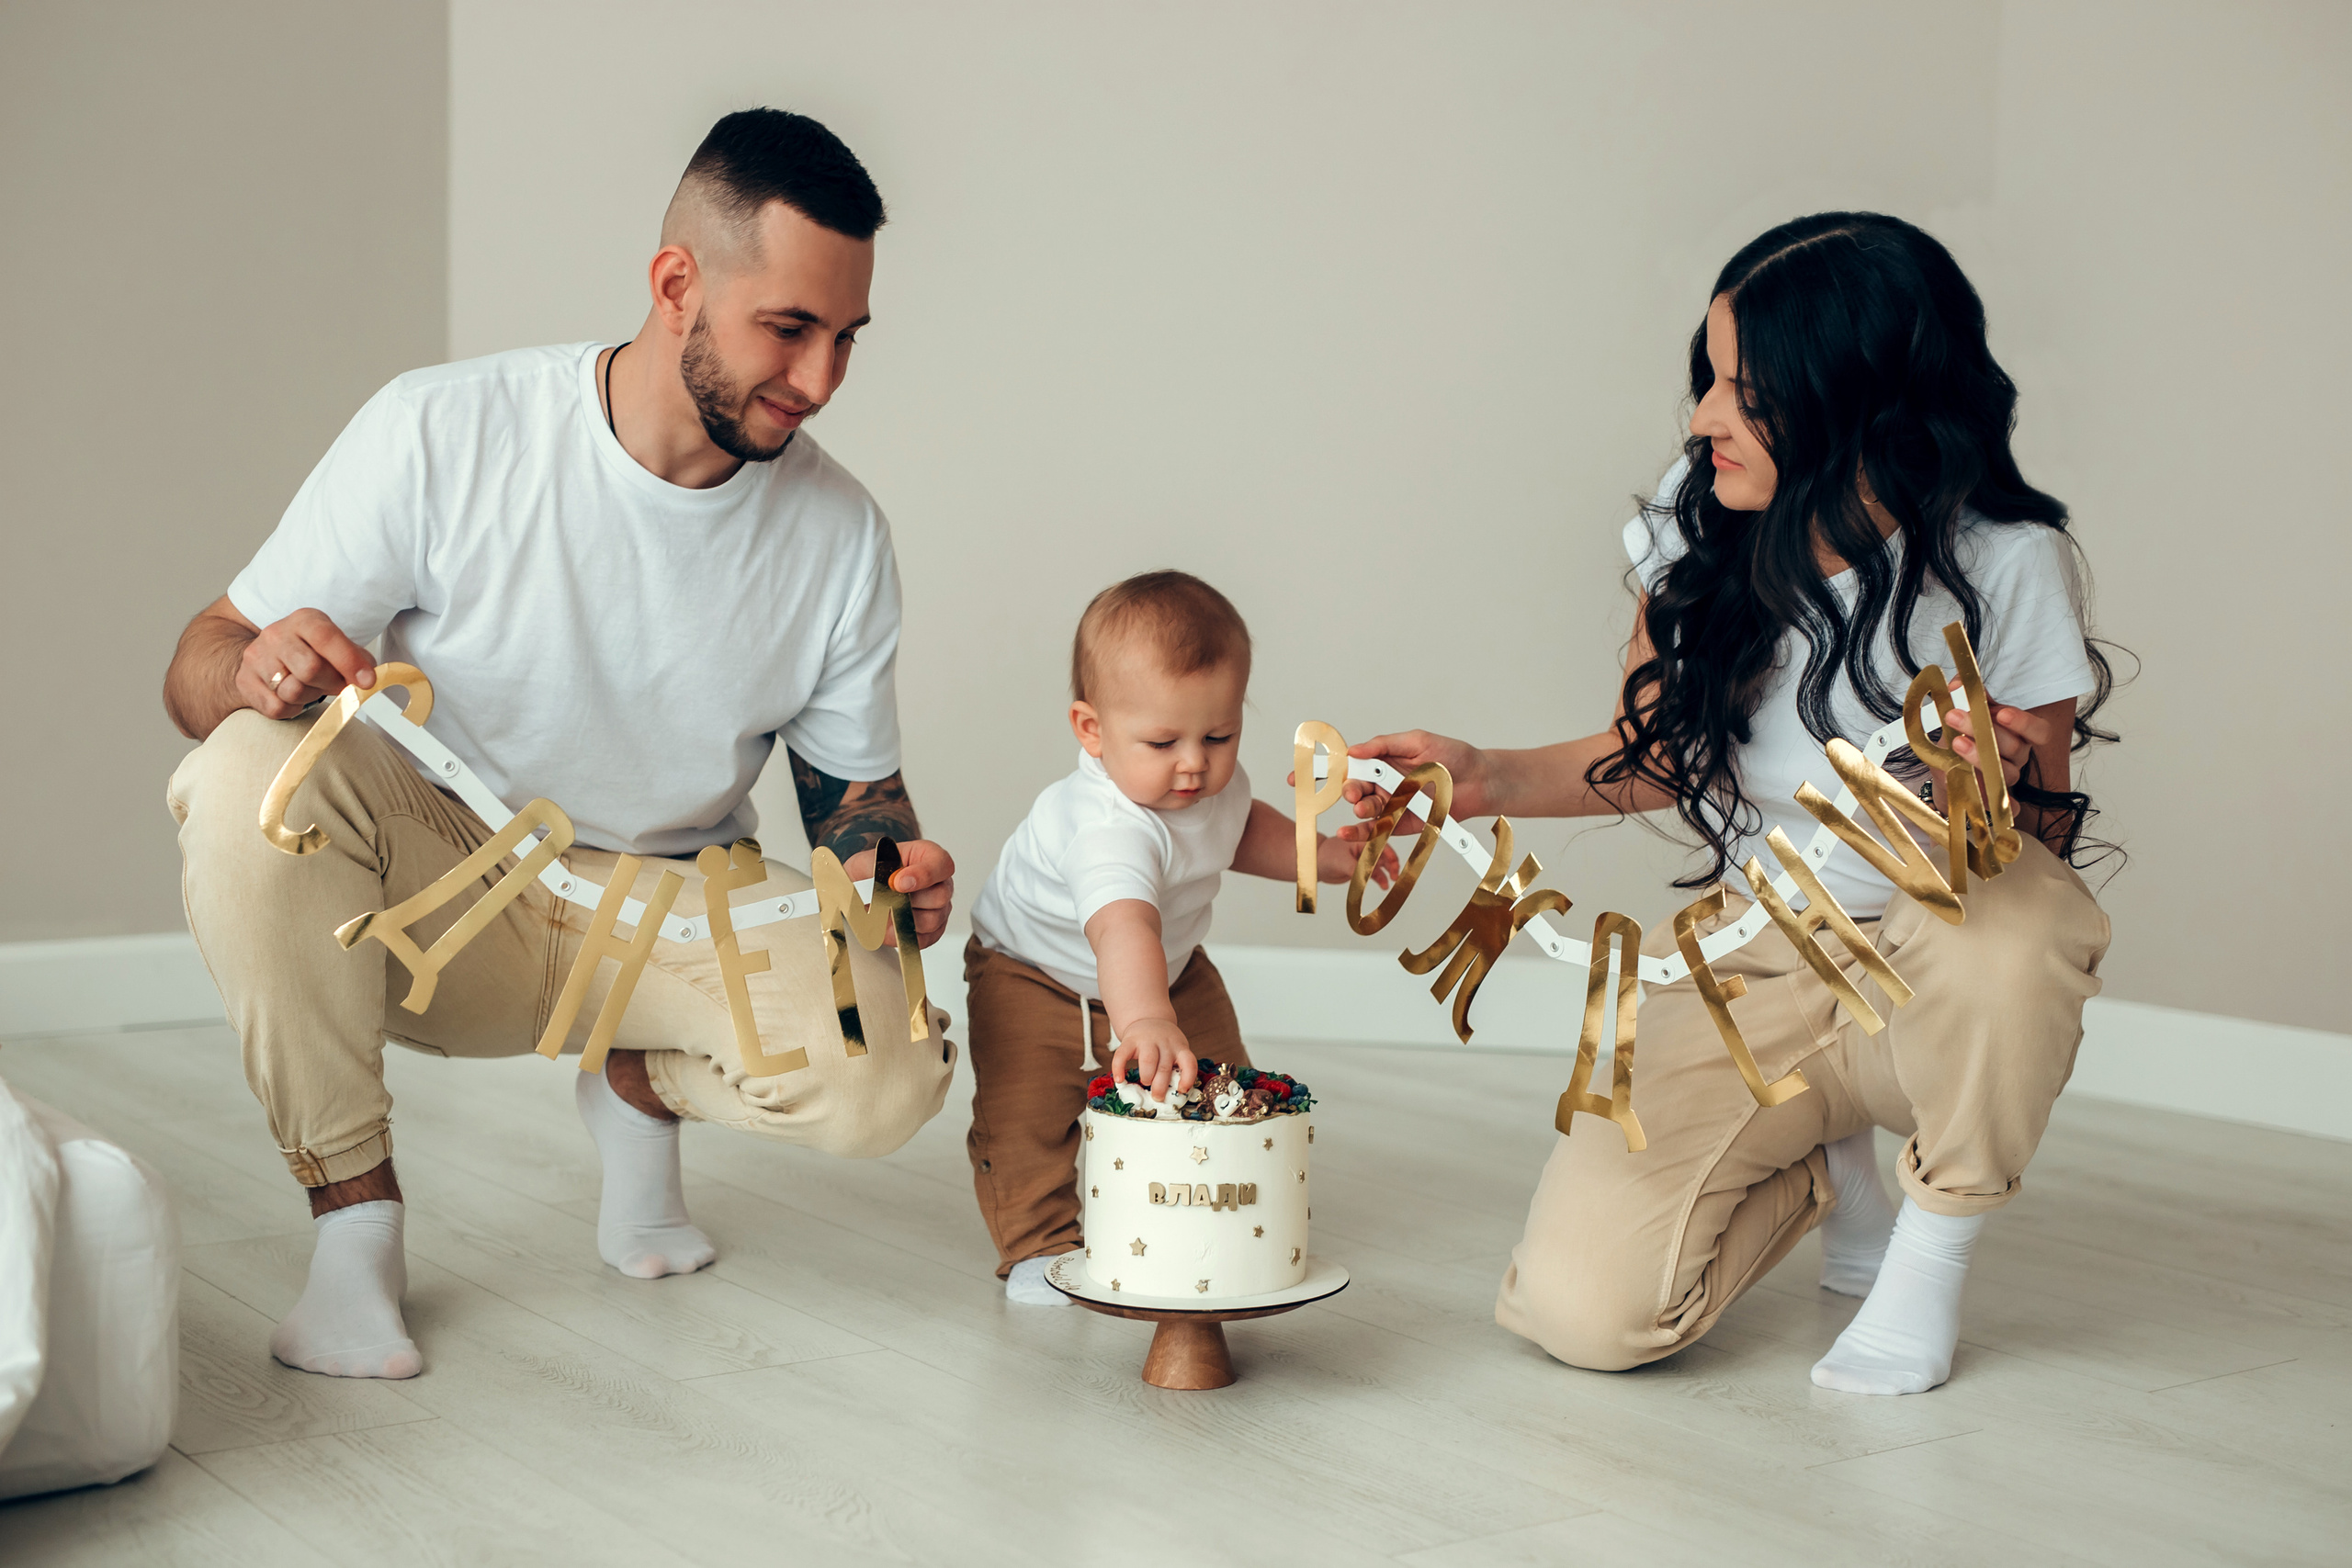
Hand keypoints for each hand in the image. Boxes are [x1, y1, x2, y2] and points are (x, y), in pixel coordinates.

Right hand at [239, 608, 375, 718]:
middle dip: (331, 684)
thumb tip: (366, 679)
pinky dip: (291, 709)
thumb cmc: (308, 652)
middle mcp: (277, 634)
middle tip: (335, 685)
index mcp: (304, 620)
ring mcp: (257, 657)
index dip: (349, 662)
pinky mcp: (245, 681)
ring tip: (310, 687)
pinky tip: (292, 696)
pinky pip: (277, 707)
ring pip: (293, 691)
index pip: (326, 637)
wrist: (264, 656)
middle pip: (310, 669)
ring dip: (310, 697)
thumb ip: (356, 659)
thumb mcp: (335, 646)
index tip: (366, 681)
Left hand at [843, 838, 954, 947]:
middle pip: (940, 896)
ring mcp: (939, 909)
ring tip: (884, 911)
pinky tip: (887, 925)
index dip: (923, 875)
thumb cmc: (868, 872)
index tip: (898, 882)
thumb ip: (877, 869)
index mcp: (928, 857)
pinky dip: (901, 935)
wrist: (859, 891)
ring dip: (903, 918)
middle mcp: (940, 883)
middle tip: (885, 899)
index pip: (942, 864)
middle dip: (908, 900)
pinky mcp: (931, 932)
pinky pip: (922, 940)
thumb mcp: (865, 863)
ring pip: (931, 920)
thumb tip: (890, 885)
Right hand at [1108, 1018, 1194, 1101]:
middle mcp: (1165, 1044)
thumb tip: (1171, 1096)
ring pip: (1148, 1061)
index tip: (1181, 1090)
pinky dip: (1119, 1069)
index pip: (1189, 1062)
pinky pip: (1122, 1055)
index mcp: (1179, 1048)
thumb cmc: (1165, 1043)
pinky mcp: (1129, 1041)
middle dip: (1160, 1086)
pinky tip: (1120, 1080)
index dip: (1187, 1078)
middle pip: (1164, 1067)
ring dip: (1147, 1077)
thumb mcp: (1177, 1049)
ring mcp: (1147, 1041)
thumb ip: (1176, 1068)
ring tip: (1145, 1083)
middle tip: (1158, 1097)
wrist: (1149, 1019)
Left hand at [1316, 830, 1393, 887]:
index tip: (1394, 866)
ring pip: (1381, 865)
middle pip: (1384, 855)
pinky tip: (1383, 886)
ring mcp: (1365, 857)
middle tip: (1395, 876)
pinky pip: (1375, 873)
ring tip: (1387, 884)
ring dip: (1387, 874)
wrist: (1315, 864)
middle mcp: (1366, 847)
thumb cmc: (1326, 856)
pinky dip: (1380, 880)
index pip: (1381, 844)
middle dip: (1391, 865)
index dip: (1390, 854)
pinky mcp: (1362, 868)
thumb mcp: (1343, 862)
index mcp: (1362, 838)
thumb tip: (1371, 878)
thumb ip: (1358, 869)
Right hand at [1332, 730, 1494, 846]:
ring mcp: (1394, 805)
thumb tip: (1354, 750)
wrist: (1480, 780)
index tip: (1343, 772)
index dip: (1348, 770)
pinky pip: (1379, 829)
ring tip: (1362, 808)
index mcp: (1386, 762)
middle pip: (1359, 789)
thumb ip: (1384, 744)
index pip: (1359, 766)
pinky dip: (1362, 833)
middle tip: (1355, 793)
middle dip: (1353, 791)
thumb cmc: (1453, 756)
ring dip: (1360, 809)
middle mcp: (1386, 784)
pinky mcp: (1402, 824)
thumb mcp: (1417, 741)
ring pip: (1367, 810)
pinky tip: (1349, 833)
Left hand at [1945, 680, 2056, 797]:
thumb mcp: (1965, 713)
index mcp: (2019, 734)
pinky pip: (2003, 804)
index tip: (2001, 713)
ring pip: (2005, 771)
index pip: (2039, 731)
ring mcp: (2007, 778)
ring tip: (1956, 742)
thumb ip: (1966, 695)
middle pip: (2014, 747)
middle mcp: (2018, 756)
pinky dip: (2000, 802)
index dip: (2025, 723)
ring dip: (1979, 756)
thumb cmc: (1963, 737)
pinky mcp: (1993, 798)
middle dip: (1983, 729)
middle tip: (1955, 715)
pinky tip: (1985, 793)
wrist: (1948, 771)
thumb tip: (1959, 684)